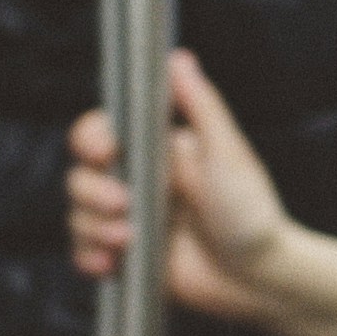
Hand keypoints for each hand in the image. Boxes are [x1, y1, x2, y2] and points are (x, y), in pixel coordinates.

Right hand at [67, 49, 292, 325]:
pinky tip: (112, 263)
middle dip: (91, 190)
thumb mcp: (227, 153)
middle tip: (124, 204)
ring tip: (131, 241)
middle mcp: (138, 182)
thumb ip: (201, 105)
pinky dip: (88, 256)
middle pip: (80, 174)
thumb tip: (177, 56)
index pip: (101, 132)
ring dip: (94, 227)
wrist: (259, 278)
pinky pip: (83, 251)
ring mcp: (129, 220)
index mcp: (157, 151)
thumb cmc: (252, 211)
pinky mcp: (125, 257)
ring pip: (77, 214)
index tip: (104, 151)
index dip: (90, 138)